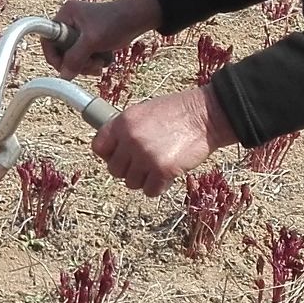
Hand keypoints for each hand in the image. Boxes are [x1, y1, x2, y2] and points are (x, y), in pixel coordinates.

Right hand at [47, 0, 158, 76]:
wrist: (138, 18)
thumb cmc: (117, 21)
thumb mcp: (93, 41)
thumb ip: (76, 58)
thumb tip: (64, 76)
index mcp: (66, 15)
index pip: (48, 39)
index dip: (53, 55)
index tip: (64, 66)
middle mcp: (70, 22)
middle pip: (61, 52)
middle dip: (76, 62)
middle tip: (90, 65)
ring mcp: (79, 32)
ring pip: (73, 57)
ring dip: (86, 65)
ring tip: (100, 63)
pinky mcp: (89, 40)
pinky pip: (84, 58)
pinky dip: (93, 63)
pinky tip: (103, 61)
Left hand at [92, 85, 233, 195]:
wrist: (205, 115)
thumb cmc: (177, 112)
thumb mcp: (143, 112)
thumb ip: (126, 130)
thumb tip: (114, 150)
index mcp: (122, 123)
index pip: (98, 148)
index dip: (109, 154)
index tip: (120, 155)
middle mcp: (130, 140)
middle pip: (114, 170)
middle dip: (128, 169)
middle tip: (144, 162)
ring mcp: (145, 156)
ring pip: (131, 183)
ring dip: (144, 178)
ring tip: (158, 165)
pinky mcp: (162, 171)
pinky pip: (150, 190)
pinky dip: (159, 186)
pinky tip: (167, 174)